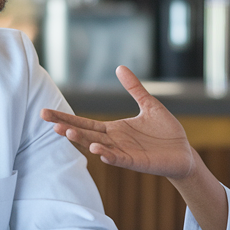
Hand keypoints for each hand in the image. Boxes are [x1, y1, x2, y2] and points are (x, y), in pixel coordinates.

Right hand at [41, 65, 198, 179]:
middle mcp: (115, 142)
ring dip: (83, 141)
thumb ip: (134, 88)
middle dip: (67, 129)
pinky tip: (97, 151)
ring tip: (67, 133)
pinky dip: (109, 156)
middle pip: (85, 134)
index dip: (66, 119)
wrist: (184, 151)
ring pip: (99, 147)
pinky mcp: (137, 162)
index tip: (46, 113)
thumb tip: (120, 67)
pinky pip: (120, 159)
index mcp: (114, 129)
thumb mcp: (149, 104)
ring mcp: (124, 153)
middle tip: (48, 123)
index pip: (85, 123)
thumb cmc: (165, 131)